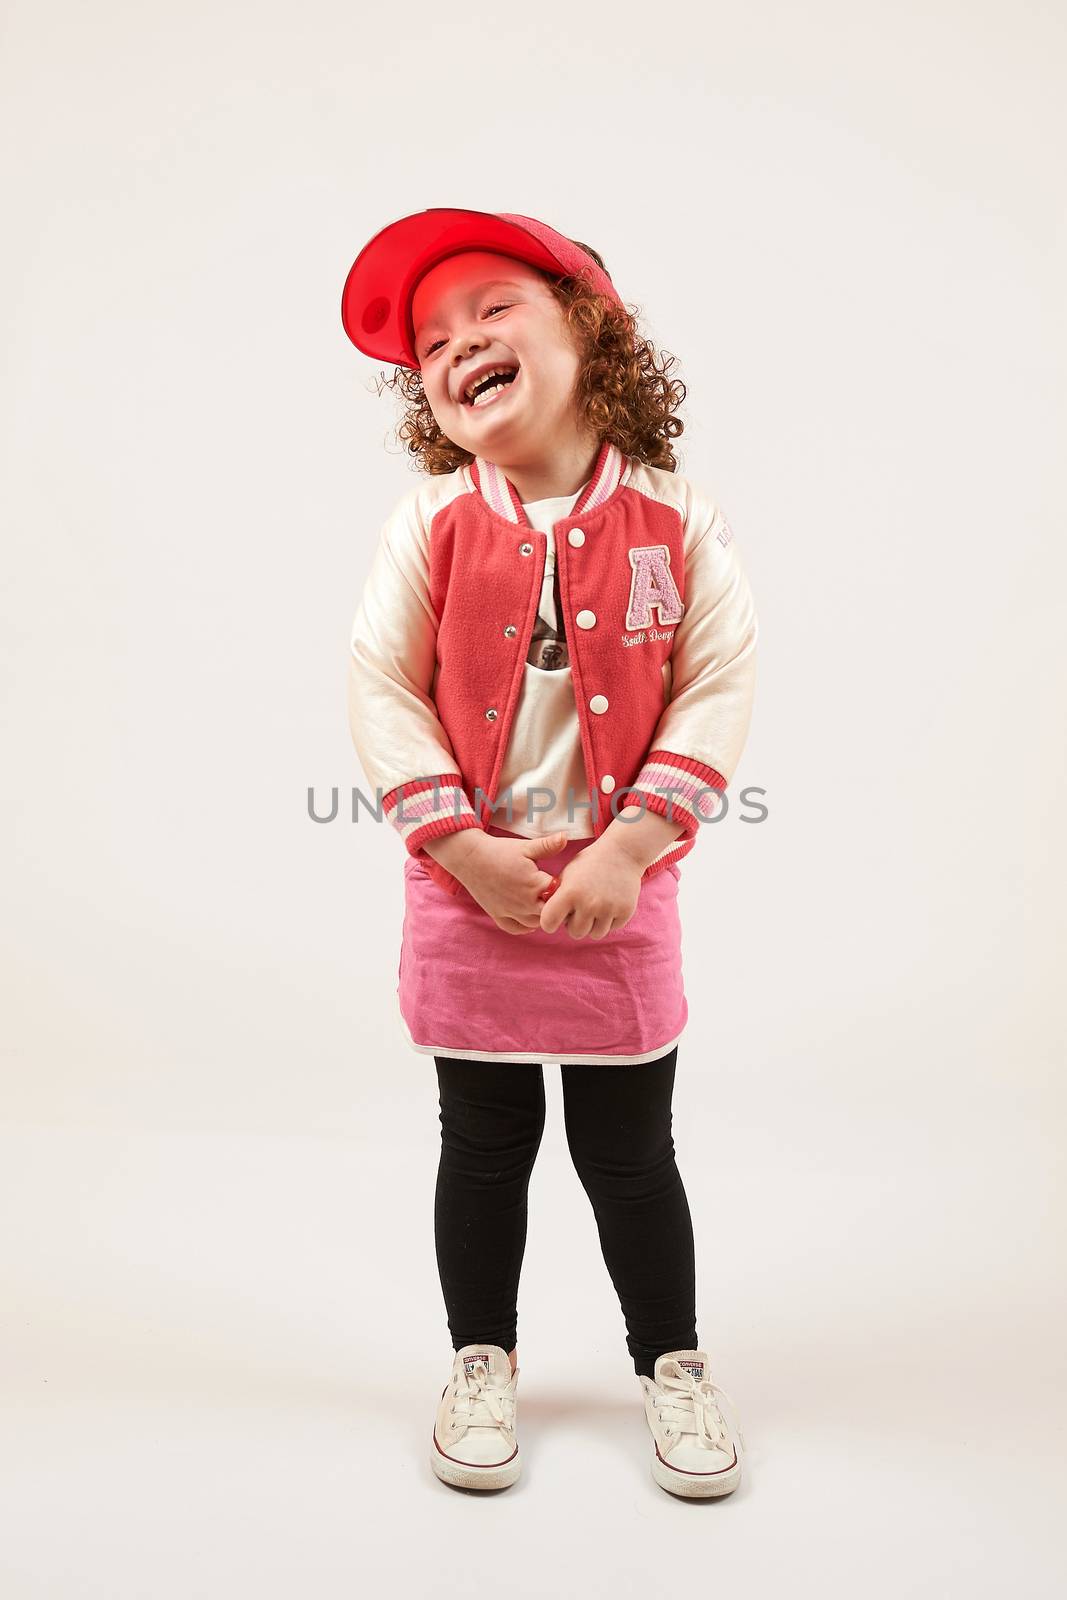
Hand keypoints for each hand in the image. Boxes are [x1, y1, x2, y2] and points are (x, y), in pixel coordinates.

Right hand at [450, 829, 569, 934]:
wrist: (469, 858)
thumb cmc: (499, 851)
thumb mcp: (525, 847)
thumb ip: (548, 845)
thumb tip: (565, 837)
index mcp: (534, 885)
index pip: (559, 895)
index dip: (563, 889)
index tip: (562, 882)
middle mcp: (524, 903)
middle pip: (549, 913)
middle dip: (553, 905)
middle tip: (552, 894)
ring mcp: (510, 911)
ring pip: (535, 924)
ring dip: (540, 915)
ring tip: (541, 902)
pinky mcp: (497, 915)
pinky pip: (516, 929)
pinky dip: (524, 926)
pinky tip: (528, 915)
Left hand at [538, 837, 642, 938]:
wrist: (622, 852)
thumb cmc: (590, 863)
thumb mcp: (568, 874)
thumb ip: (557, 896)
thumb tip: (549, 920)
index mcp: (570, 892)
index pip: (549, 923)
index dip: (549, 923)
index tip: (554, 919)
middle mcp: (589, 903)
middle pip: (575, 933)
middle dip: (575, 924)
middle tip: (580, 909)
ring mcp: (609, 909)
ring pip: (595, 934)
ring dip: (593, 924)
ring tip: (595, 907)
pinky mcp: (625, 912)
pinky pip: (611, 929)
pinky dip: (609, 921)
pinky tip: (609, 904)